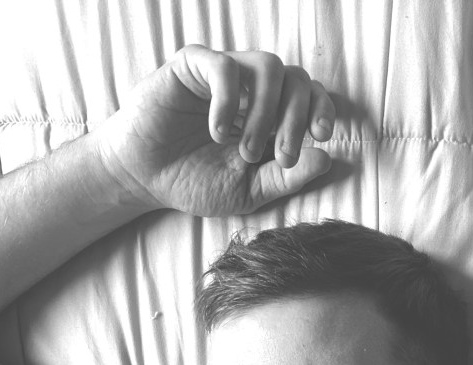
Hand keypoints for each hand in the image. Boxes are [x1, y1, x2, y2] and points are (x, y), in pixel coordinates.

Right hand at [92, 44, 335, 216]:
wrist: (144, 179)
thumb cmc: (194, 181)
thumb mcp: (248, 191)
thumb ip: (286, 178)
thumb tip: (328, 158)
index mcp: (270, 115)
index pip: (310, 94)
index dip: (322, 109)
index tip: (322, 136)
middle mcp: (251, 90)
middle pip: (296, 79)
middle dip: (297, 120)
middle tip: (282, 156)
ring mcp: (224, 75)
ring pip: (268, 66)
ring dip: (267, 112)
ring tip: (247, 151)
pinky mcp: (193, 66)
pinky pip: (225, 66)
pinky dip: (229, 100)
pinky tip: (218, 132)